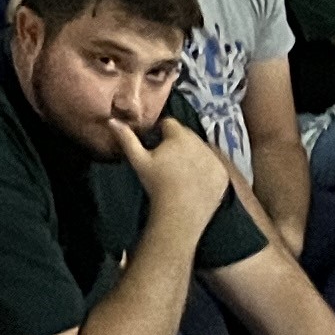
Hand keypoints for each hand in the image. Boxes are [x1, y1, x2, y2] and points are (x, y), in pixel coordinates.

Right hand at [113, 115, 233, 236]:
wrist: (180, 214)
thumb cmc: (157, 185)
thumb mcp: (139, 161)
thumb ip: (127, 138)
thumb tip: (112, 120)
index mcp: (179, 136)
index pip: (169, 124)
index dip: (160, 133)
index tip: (155, 148)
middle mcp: (200, 142)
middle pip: (186, 135)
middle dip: (177, 142)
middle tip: (168, 161)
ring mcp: (214, 158)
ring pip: (200, 148)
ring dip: (192, 154)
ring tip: (182, 172)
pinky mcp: (223, 173)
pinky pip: (213, 163)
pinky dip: (206, 168)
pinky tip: (196, 180)